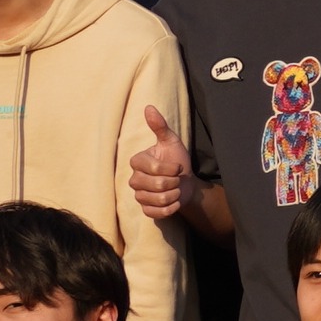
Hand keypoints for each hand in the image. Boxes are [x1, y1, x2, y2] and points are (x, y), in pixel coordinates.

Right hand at [129, 105, 187, 221]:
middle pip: (157, 185)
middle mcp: (133, 179)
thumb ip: (160, 126)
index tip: (178, 166)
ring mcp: (138, 195)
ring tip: (176, 189)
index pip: (153, 168)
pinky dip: (170, 208)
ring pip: (158, 199)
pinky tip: (174, 201)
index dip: (171, 168)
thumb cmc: (177, 160)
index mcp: (137, 161)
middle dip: (175, 182)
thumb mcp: (171, 142)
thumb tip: (149, 107)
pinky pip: (156, 213)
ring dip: (175, 194)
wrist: (186, 183)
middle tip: (177, 179)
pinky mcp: (145, 209)